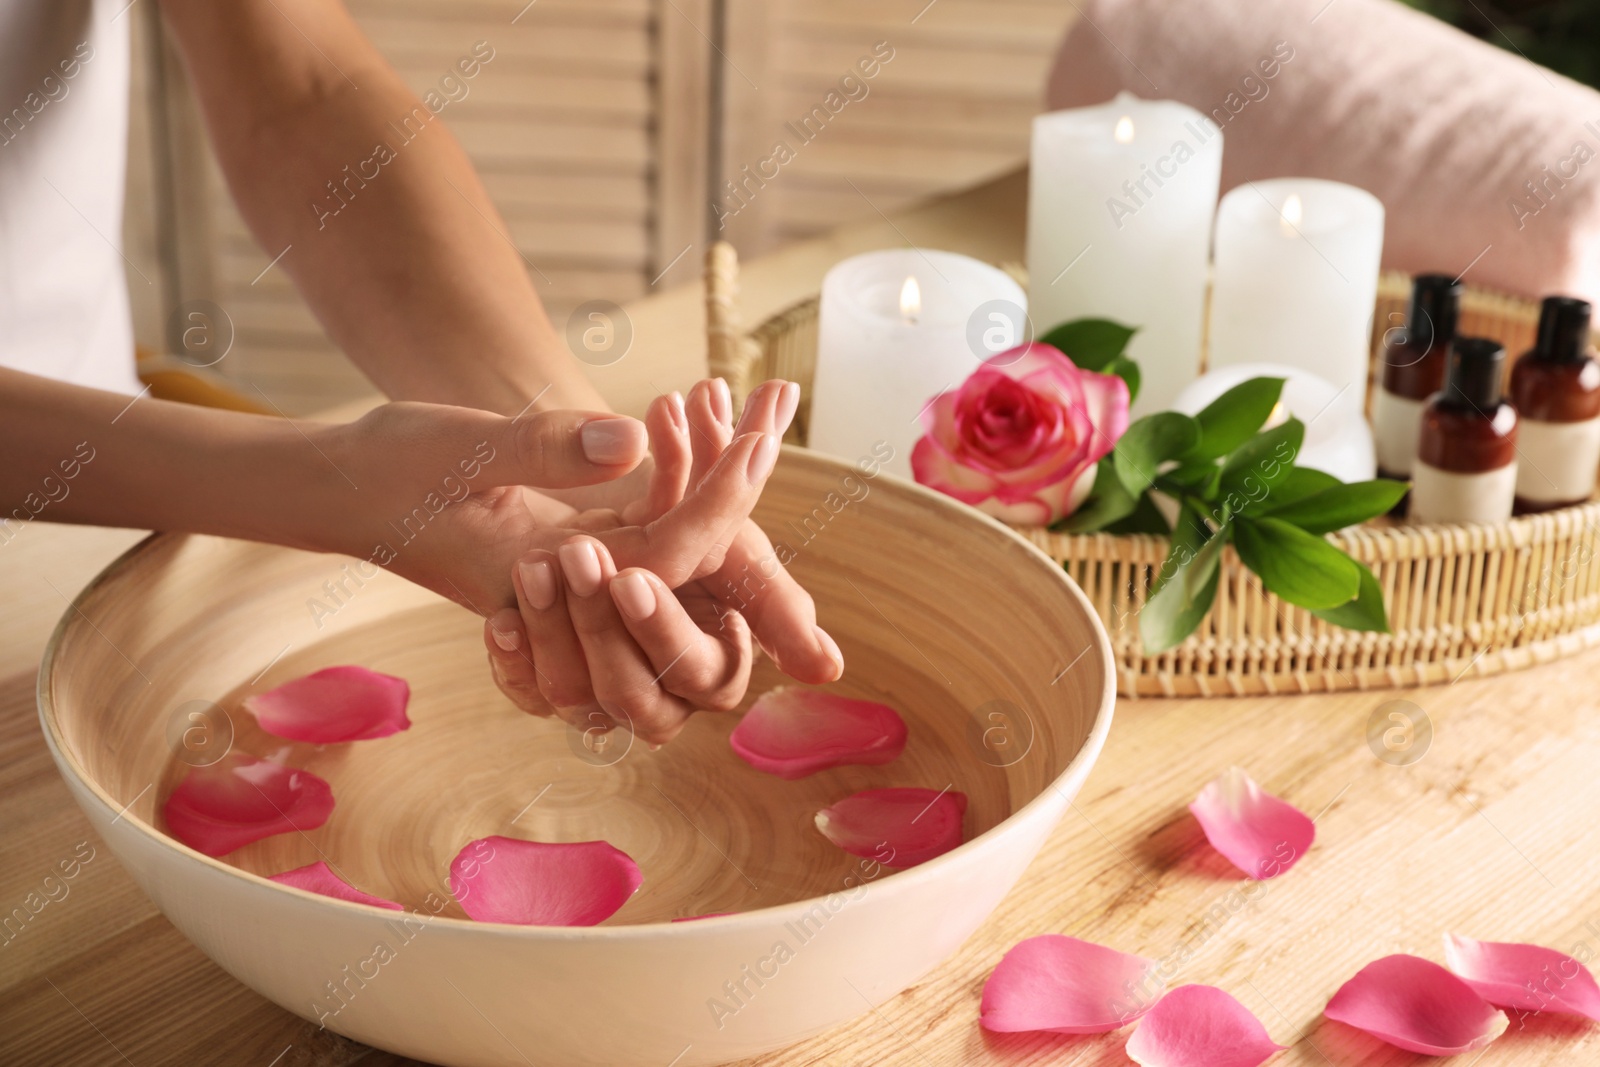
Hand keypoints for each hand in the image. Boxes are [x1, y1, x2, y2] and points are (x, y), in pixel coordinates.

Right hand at [314, 379, 836, 742]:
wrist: (345, 484)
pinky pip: (652, 508)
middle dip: (742, 479)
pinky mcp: (582, 535)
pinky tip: (695, 399)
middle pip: (689, 550)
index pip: (663, 558)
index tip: (757, 439)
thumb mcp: (458, 449)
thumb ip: (542, 450)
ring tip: (763, 393)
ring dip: (721, 463)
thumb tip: (632, 443)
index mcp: (551, 582)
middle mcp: (580, 584)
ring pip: (679, 527)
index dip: (718, 502)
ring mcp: (585, 562)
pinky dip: (680, 458)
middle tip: (779, 399)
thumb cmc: (388, 468)